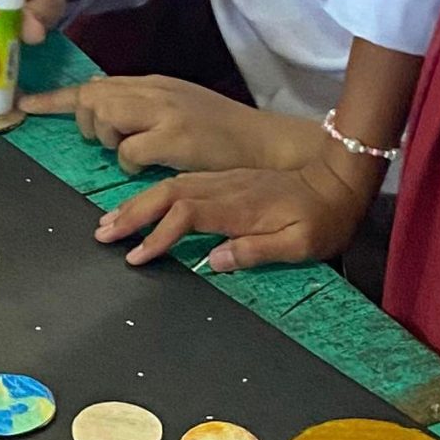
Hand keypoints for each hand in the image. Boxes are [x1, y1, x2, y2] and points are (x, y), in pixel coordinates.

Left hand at [24, 75, 317, 174]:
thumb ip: (142, 107)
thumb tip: (102, 107)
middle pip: (91, 97)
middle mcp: (155, 90)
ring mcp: (164, 110)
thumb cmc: (222, 135)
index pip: (95, 84)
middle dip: (85, 122)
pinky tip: (151, 166)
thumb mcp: (178, 110)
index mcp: (153, 84)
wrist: (266, 145)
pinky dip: (130, 162)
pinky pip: (128, 149)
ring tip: (134, 152)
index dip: (55, 98)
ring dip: (108, 140)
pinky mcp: (175, 136)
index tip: (24, 105)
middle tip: (109, 142)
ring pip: (104, 115)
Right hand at [95, 155, 382, 269]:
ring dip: (138, 203)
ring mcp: (223, 181)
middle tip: (103, 233)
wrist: (337, 179)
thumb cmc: (323, 219)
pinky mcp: (225, 180)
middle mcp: (225, 189)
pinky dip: (154, 193)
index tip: (136, 257)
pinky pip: (181, 182)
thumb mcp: (301, 244)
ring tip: (109, 221)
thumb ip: (258, 250)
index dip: (159, 235)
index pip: (188, 216)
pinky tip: (140, 203)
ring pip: (171, 186)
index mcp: (240, 206)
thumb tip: (214, 260)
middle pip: (168, 195)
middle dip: (133, 213)